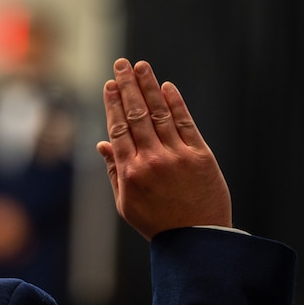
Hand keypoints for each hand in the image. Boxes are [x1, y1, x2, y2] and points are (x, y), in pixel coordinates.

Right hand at [96, 58, 231, 239]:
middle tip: (121, 64)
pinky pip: (185, 123)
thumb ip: (114, 172)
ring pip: (159, 113)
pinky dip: (175, 104)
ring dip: (149, 87)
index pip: (118, 128)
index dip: (113, 104)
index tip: (109, 84)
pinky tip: (167, 87)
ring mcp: (177, 156)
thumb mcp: (126, 204)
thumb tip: (102, 144)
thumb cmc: (159, 224)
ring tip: (141, 67)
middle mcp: (152, 160)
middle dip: (127, 86)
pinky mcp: (200, 156)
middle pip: (136, 114)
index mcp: (130, 172)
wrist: (198, 240)